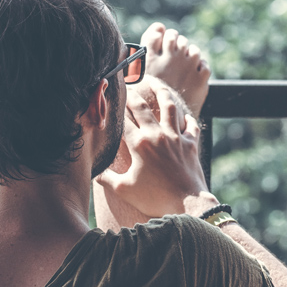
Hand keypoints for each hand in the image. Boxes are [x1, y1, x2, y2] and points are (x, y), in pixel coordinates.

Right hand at [108, 81, 216, 217]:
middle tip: (127, 86)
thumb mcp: (124, 190)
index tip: (109, 100)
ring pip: (169, 107)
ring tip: (156, 84)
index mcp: (139, 144)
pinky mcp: (191, 144)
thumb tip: (95, 173)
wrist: (187, 203)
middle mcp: (157, 135)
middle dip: (132, 95)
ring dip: (161, 93)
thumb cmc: (154, 198)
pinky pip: (191, 126)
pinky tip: (184, 116)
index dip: (115, 109)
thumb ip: (107, 179)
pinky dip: (188, 119)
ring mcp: (176, 137)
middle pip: (142, 107)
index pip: (123, 120)